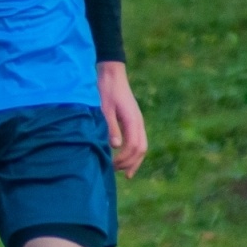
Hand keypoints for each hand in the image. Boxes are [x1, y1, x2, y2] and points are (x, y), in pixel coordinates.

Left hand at [97, 61, 147, 177]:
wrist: (111, 74)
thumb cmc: (105, 91)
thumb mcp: (104, 109)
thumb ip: (111, 127)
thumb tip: (116, 147)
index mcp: (133, 120)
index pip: (134, 146)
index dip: (124, 159)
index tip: (111, 165)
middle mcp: (139, 122)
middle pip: (141, 149)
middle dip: (130, 163)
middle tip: (115, 172)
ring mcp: (138, 121)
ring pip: (142, 146)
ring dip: (133, 160)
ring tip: (123, 171)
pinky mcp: (134, 121)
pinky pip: (138, 140)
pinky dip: (133, 152)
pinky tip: (125, 158)